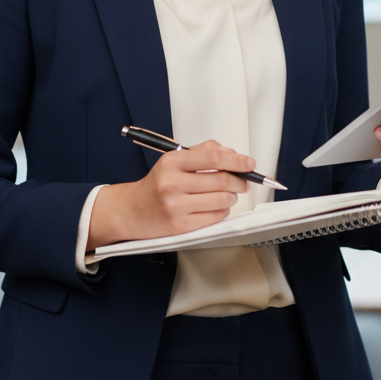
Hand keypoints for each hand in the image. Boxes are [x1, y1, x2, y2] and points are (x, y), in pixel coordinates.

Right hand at [87, 140, 252, 247]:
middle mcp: (172, 183)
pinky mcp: (180, 226)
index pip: (214, 157)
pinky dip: (222, 211)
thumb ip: (203, 152)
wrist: (131, 210)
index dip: (237, 160)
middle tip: (243, 181)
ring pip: (221, 200)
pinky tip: (216, 207)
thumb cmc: (156, 184)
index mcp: (172, 162)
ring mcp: (176, 206)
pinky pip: (214, 218)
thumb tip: (232, 154)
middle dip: (239, 181)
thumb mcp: (174, 160)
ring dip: (231, 197)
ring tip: (227, 194)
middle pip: (221, 180)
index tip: (249, 163)